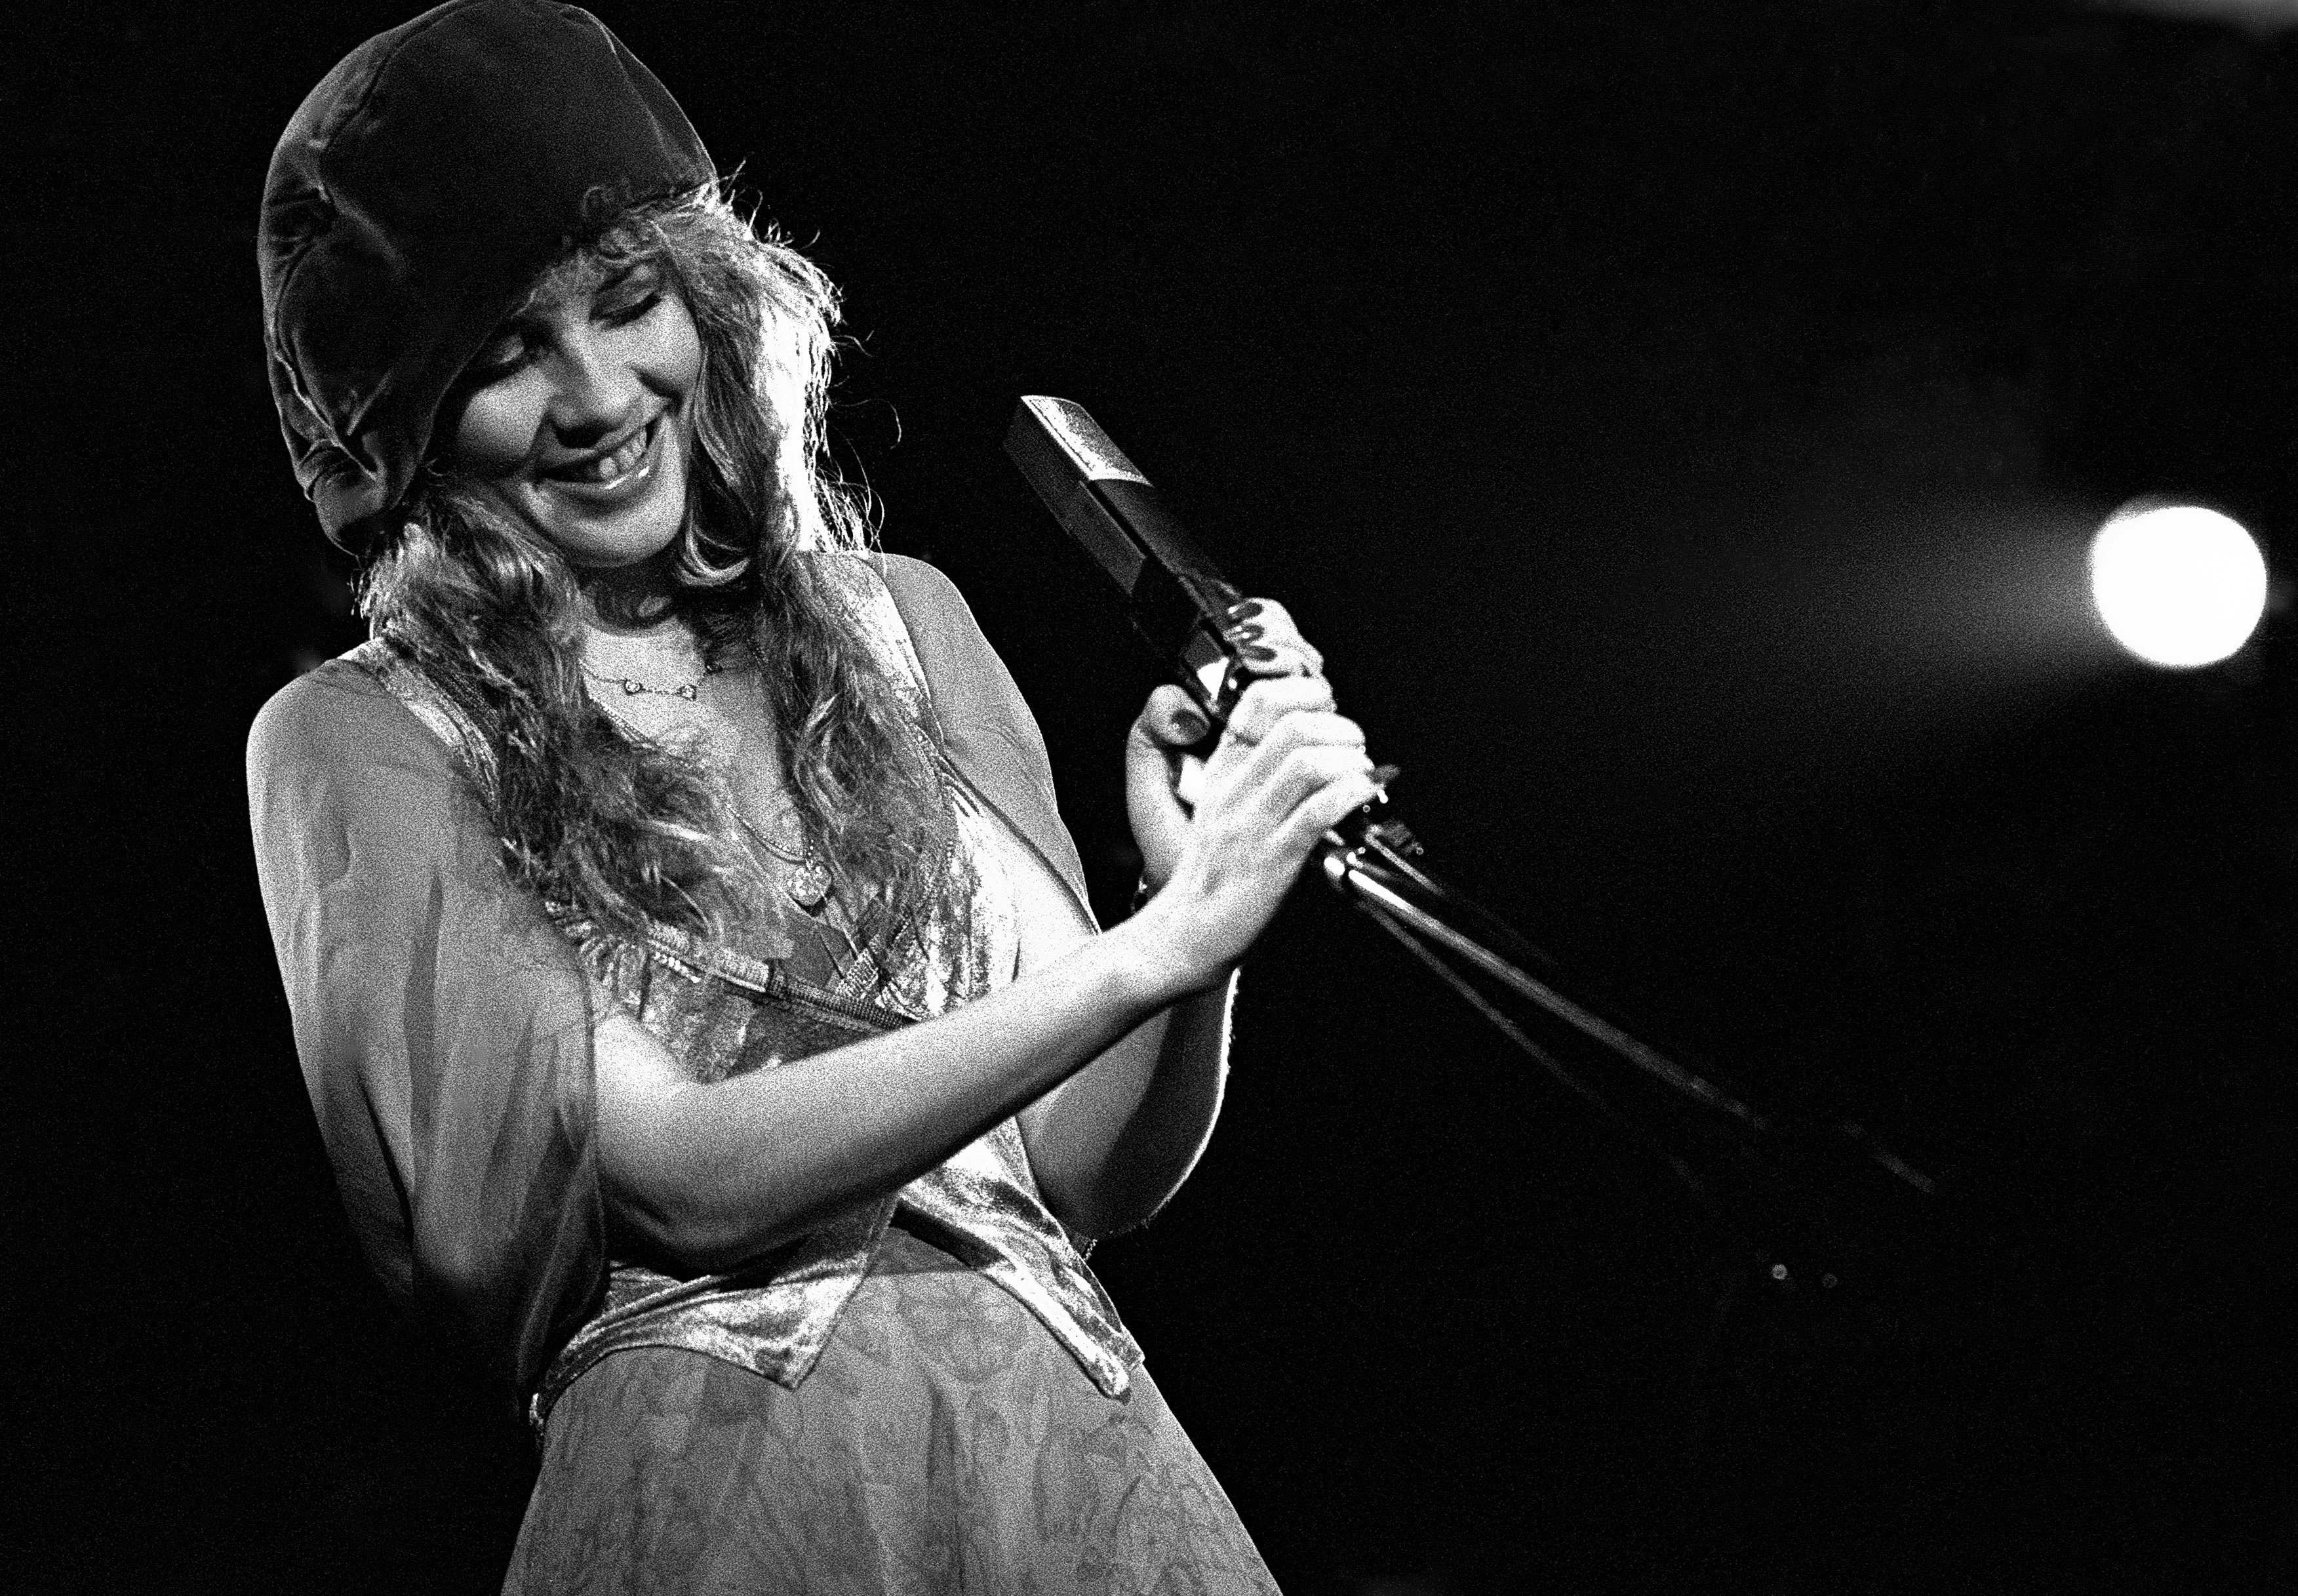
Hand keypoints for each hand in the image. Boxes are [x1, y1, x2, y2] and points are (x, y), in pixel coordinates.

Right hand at [1119, 671, 1376, 999]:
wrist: (1186, 933)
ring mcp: (1254, 824)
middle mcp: (1237, 791)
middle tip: (1357, 747)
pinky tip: (1366, 794)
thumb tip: (1317, 743)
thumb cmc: (1213, 876)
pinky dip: (1353, 794)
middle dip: (1341, 727)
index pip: (1259, 700)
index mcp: (1223, 771)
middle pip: (1294, 724)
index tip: (1328, 706)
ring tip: (1364, 773)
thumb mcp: (1223, 809)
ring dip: (1350, 760)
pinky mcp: (1273, 860)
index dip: (1305, 691)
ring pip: (1308, 761)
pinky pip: (1318, 812)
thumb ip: (1257, 774)